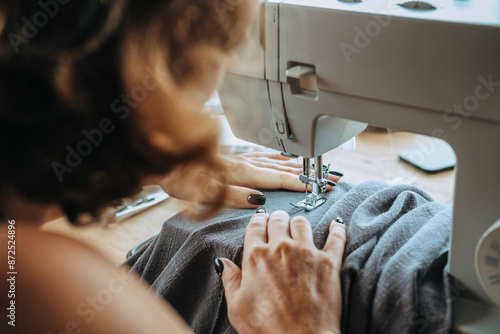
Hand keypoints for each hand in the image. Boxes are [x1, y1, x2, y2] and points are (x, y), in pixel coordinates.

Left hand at [156, 152, 342, 207]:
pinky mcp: (237, 158)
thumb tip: (258, 201)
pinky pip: (265, 156)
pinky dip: (280, 158)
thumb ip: (233, 196)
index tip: (319, 186)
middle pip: (283, 168)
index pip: (277, 179)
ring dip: (299, 166)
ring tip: (316, 169)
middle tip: (330, 177)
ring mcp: (242, 158)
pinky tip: (285, 159)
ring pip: (276, 161)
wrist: (166, 162)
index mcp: (241, 172)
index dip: (300, 183)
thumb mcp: (205, 192)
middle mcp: (245, 163)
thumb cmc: (183, 177)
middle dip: (308, 174)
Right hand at [219, 210, 346, 333]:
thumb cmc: (266, 328)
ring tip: (299, 228)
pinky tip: (336, 224)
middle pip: (278, 219)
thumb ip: (230, 280)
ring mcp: (306, 252)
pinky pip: (336, 237)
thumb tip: (223, 262)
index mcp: (256, 256)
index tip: (260, 221)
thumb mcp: (237, 307)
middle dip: (277, 219)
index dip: (258, 221)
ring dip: (298, 223)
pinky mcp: (328, 262)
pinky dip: (337, 229)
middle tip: (278, 223)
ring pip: (302, 223)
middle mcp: (280, 248)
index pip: (255, 226)